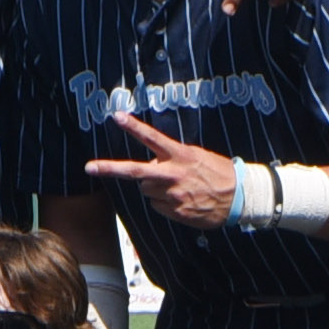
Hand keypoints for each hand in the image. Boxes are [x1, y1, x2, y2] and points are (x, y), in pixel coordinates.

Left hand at [84, 116, 242, 233]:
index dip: (134, 127)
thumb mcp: (197, 156)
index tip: (117, 116)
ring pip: (147, 190)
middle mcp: (173, 175)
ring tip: (179, 187)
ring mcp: (172, 195)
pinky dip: (165, 203)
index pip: (153, 138)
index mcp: (180, 156)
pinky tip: (183, 200)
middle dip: (109, 168)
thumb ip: (172, 157)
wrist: (239, 198)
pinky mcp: (174, 212)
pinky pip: (157, 206)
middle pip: (135, 171)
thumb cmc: (218, 173)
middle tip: (89, 167)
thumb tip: (151, 164)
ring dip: (155, 187)